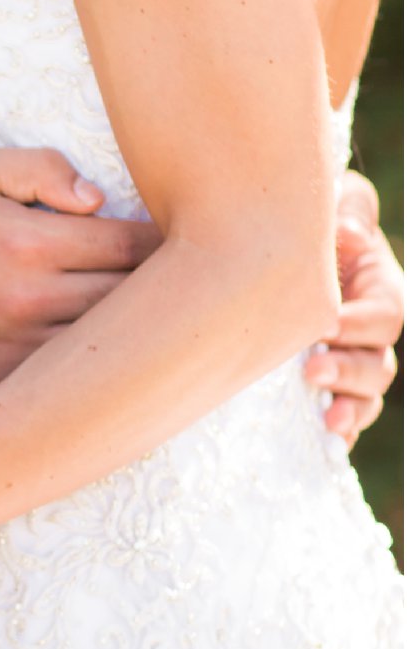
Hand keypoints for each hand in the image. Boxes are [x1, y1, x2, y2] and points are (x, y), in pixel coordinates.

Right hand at [0, 148, 160, 408]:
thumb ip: (38, 168)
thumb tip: (96, 198)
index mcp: (28, 243)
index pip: (131, 243)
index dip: (160, 239)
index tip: (171, 237)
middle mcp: (31, 300)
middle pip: (132, 295)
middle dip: (157, 281)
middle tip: (172, 271)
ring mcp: (22, 349)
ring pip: (110, 339)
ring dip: (131, 324)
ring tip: (146, 308)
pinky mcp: (11, 383)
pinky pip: (74, 374)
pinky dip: (94, 359)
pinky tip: (100, 344)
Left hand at [304, 170, 402, 445]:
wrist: (263, 256)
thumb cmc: (297, 227)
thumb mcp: (325, 207)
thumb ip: (346, 209)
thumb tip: (349, 230)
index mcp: (377, 289)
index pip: (385, 313)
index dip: (359, 323)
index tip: (325, 326)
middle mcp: (370, 332)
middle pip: (377, 362)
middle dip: (347, 370)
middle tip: (309, 373)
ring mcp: (352, 364)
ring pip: (366, 395)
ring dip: (349, 408)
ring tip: (326, 419)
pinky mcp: (330, 388)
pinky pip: (346, 417)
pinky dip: (342, 431)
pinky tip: (327, 441)